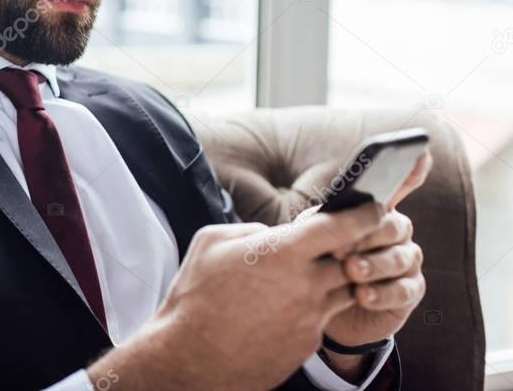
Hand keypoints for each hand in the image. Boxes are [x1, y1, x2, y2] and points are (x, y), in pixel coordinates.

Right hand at [87, 203, 387, 390]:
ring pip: (345, 291)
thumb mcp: (212, 242)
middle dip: (351, 249)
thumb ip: (251, 229)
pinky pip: (323, 318)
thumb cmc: (196, 296)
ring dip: (334, 280)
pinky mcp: (308, 344)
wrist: (193, 357)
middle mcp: (306, 285)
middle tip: (339, 242)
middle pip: (353, 260)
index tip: (373, 207)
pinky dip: (312, 308)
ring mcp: (311, 318)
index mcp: (283, 252)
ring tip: (306, 277)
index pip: (342, 226)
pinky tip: (283, 309)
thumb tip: (271, 232)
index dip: (364, 214)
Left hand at [323, 148, 431, 346]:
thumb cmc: (316, 260)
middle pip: (393, 224)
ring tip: (350, 271)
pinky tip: (362, 294)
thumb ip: (322, 221)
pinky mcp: (410, 291)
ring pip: (400, 257)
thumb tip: (324, 215)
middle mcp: (396, 229)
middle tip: (338, 247)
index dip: (412, 170)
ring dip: (374, 264)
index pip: (400, 184)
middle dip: (366, 234)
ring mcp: (406, 259)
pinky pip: (404, 290)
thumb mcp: (312, 236)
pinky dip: (382, 292)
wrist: (319, 305)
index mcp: (374, 209)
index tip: (420, 153)